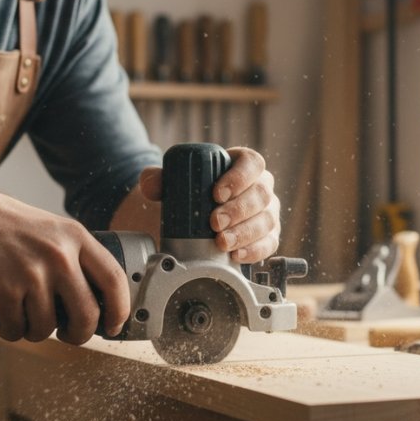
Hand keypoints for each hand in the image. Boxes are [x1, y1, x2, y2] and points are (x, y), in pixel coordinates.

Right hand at [0, 192, 129, 343]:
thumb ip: (75, 256)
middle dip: (80, 334)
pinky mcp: (3, 289)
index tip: (113, 326)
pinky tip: (7, 321)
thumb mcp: (53, 230)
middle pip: (87, 314)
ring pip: (48, 327)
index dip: (120, 310)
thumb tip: (98, 299)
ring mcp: (31, 273)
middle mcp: (59, 255)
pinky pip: (17, 328)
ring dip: (37, 332)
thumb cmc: (7, 225)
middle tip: (69, 334)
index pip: (114, 279)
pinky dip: (11, 331)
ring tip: (27, 320)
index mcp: (76, 238)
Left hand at [139, 146, 279, 263]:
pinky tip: (237, 255)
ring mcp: (266, 214)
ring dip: (245, 233)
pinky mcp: (267, 238)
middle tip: (214, 223)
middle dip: (238, 210)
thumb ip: (157, 180)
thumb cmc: (190, 196)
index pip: (252, 164)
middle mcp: (260, 188)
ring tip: (222, 243)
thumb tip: (151, 184)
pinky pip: (268, 244)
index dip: (240, 177)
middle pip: (261, 195)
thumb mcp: (172, 184)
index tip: (217, 193)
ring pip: (266, 221)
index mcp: (244, 166)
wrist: (192, 223)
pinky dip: (254, 251)